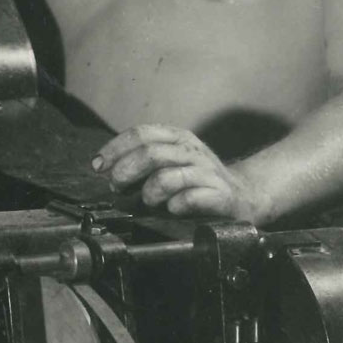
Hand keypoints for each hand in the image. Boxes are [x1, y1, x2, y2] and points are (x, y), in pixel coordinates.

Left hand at [93, 124, 265, 221]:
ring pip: (167, 177)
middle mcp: (192, 151)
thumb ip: (142, 159)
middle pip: (150, 154)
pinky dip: (175, 205)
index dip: (115, 149)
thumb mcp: (171, 160)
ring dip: (149, 191)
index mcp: (177, 138)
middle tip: (117, 186)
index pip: (141, 134)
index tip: (98, 165)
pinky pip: (190, 198)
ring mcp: (207, 172)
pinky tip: (172, 209)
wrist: (244, 195)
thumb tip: (106, 167)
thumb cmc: (198, 179)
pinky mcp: (221, 195)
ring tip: (148, 201)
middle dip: (125, 171)